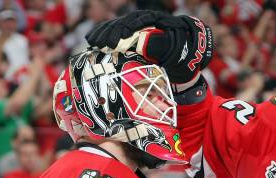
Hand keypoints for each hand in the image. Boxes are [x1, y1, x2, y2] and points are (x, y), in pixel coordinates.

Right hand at [86, 10, 212, 82]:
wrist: (183, 59)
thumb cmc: (182, 57)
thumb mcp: (178, 53)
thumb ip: (164, 47)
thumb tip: (144, 44)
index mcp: (159, 22)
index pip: (141, 20)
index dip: (128, 28)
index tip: (118, 39)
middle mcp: (146, 21)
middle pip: (126, 21)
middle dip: (113, 32)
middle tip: (103, 44)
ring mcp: (137, 27)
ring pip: (118, 25)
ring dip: (104, 33)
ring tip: (93, 43)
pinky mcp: (130, 35)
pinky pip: (114, 31)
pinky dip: (102, 34)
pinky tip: (91, 40)